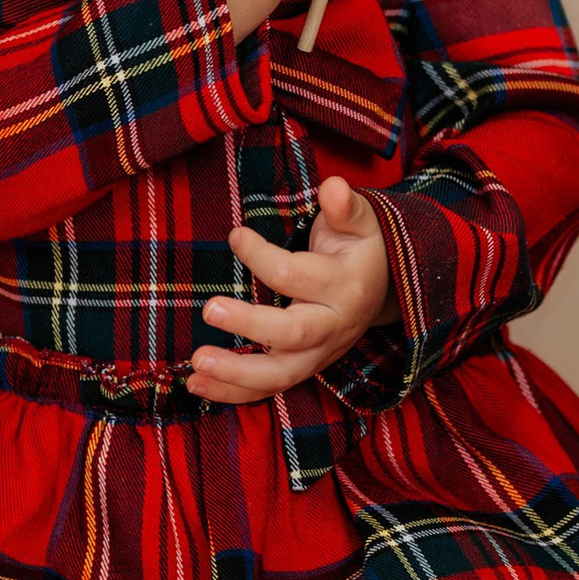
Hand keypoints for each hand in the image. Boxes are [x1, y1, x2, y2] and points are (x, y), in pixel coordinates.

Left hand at [188, 174, 391, 400]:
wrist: (383, 290)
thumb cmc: (359, 248)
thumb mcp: (361, 222)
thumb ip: (345, 205)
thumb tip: (332, 186)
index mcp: (345, 286)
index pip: (296, 275)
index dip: (260, 256)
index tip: (235, 235)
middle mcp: (334, 326)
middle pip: (292, 335)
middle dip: (249, 325)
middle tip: (209, 310)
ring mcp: (320, 354)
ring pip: (279, 376)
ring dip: (234, 375)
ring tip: (195, 363)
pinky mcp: (304, 368)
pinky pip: (268, 389)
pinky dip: (232, 393)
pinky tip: (196, 385)